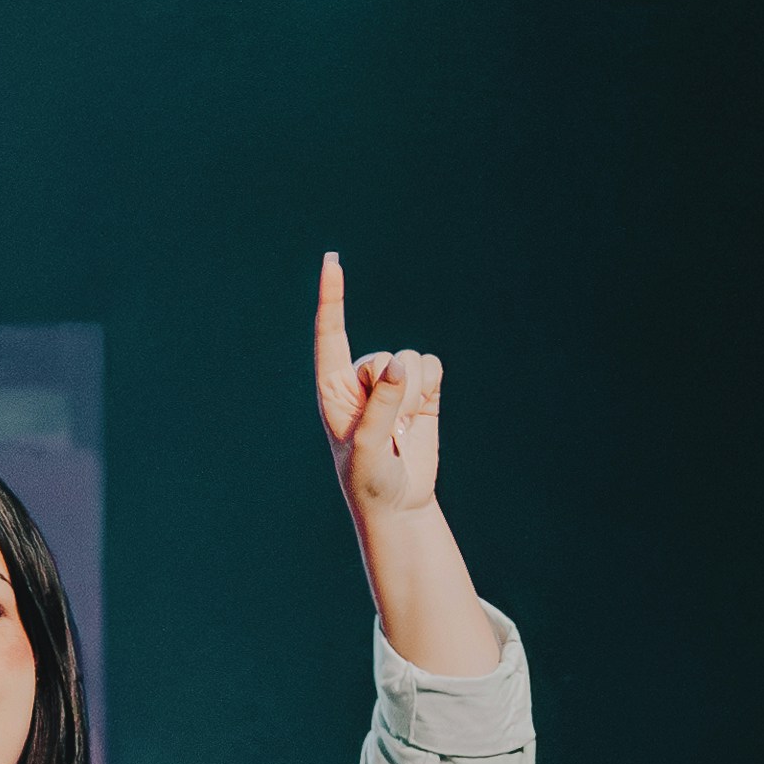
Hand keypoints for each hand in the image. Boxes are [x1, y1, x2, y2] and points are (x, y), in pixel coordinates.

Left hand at [316, 251, 444, 517]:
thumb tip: (398, 365)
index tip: (332, 261)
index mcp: (332, 387)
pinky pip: (433, 367)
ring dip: (412, 396)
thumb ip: (380, 406)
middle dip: (392, 392)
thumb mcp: (366, 448)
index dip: (332, 297)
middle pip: (383, 356)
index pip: (331, 334)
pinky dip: (431, 389)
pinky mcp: (421, 389)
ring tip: (402, 428)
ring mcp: (392, 382)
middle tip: (388, 431)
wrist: (398, 502)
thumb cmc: (369, 479)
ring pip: (411, 360)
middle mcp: (360, 378)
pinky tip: (421, 416)